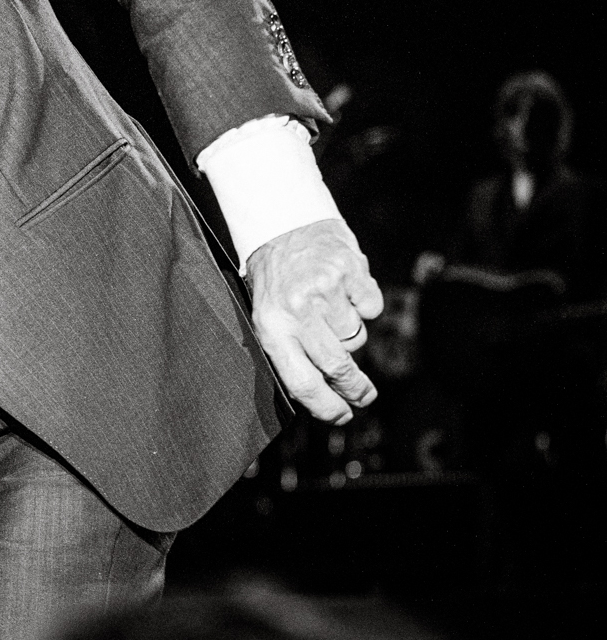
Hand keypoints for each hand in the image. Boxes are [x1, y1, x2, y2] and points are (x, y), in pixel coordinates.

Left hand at [246, 218, 382, 424]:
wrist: (282, 223)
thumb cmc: (275, 278)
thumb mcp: (266, 315)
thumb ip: (289, 351)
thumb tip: (319, 396)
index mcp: (271, 326)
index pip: (302, 382)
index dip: (327, 407)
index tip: (342, 416)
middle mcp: (297, 309)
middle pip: (338, 367)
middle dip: (355, 389)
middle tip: (363, 397)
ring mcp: (326, 289)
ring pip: (357, 337)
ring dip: (351, 334)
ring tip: (331, 311)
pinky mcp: (350, 271)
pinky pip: (372, 308)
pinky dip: (364, 305)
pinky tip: (345, 290)